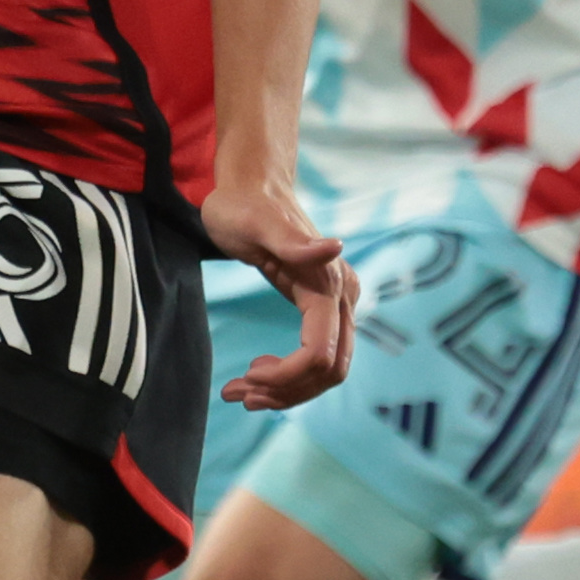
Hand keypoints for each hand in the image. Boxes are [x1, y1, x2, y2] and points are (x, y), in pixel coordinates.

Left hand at [200, 171, 357, 409]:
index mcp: (329, 284)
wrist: (252, 186)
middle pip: (330, 370)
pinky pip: (316, 356)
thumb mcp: (257, 222)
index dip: (286, 376)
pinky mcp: (322, 309)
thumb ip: (295, 241)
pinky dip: (288, 377)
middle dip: (287, 391)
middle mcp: (342, 298)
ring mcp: (336, 305)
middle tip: (237, 394)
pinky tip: (254, 374)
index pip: (320, 354)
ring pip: (326, 370)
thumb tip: (336, 247)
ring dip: (286, 391)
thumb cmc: (244, 204)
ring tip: (238, 392)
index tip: (246, 374)